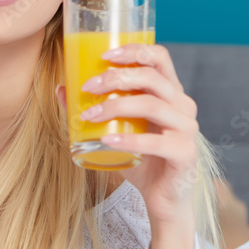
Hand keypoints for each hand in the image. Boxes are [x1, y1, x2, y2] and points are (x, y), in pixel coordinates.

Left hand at [56, 42, 198, 228]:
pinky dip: (130, 140)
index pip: (160, 57)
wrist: (162, 198)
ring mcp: (187, 129)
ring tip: (89, 116)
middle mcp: (183, 105)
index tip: (104, 55)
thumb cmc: (140, 159)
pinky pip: (157, 142)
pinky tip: (107, 140)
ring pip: (152, 105)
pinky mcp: (185, 153)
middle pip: (152, 78)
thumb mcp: (115, 131)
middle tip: (88, 87)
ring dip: (116, 107)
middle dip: (116, 77)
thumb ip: (93, 110)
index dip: (135, 49)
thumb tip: (62, 88)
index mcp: (170, 93)